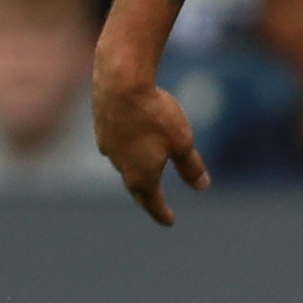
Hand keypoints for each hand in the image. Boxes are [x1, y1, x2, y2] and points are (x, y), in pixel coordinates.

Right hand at [94, 58, 208, 226]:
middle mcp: (121, 166)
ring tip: (143, 172)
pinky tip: (131, 142)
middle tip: (153, 204)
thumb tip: (202, 187)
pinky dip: (126, 150)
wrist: (121, 81)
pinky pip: (116, 146)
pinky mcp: (101, 127)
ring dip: (134, 171)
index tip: (169, 221)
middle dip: (146, 197)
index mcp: (140, 176)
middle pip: (135, 188)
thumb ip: (191, 167)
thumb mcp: (182, 142)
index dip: (162, 213)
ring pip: (123, 165)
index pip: (152, 203)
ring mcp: (108, 146)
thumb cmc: (155, 114)